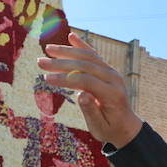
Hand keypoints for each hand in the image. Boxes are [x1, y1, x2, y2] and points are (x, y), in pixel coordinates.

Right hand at [37, 33, 142, 147]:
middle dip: (61, 63)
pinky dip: (82, 45)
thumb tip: (81, 95)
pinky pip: (94, 55)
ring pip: (88, 56)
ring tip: (48, 49)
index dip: (65, 79)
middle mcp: (113, 79)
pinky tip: (71, 36)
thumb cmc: (110, 129)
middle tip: (40, 62)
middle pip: (85, 65)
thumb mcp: (99, 127)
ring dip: (67, 51)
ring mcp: (111, 72)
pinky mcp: (107, 69)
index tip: (46, 78)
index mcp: (112, 94)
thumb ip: (91, 111)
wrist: (126, 126)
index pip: (86, 81)